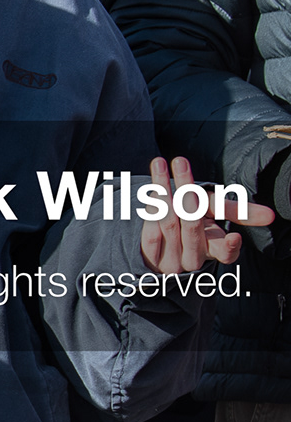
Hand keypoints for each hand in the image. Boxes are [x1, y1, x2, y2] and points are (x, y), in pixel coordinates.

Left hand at [138, 153, 269, 273]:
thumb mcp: (216, 211)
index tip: (234, 236)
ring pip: (170, 223)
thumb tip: (271, 216)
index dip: (230, 247)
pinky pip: (151, 232)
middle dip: (187, 191)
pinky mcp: (151, 257)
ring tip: (160, 163)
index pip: (226, 254)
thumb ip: (239, 211)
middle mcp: (194, 257)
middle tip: (181, 161)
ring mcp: (171, 260)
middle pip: (193, 225)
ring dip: (164, 190)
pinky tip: (151, 188)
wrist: (160, 233)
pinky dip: (151, 207)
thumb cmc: (196, 218)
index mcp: (215, 248)